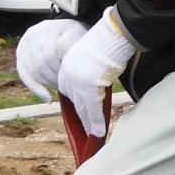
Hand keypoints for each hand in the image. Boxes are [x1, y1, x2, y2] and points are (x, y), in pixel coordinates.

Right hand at [16, 16, 85, 100]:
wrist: (65, 31)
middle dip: (54, 78)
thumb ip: (71, 44)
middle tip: (67, 85)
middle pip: (40, 64)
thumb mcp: (79, 36)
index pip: (49, 54)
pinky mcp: (20, 55)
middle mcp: (32, 34)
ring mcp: (24, 45)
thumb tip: (61, 53)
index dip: (60, 69)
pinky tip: (48, 98)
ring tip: (61, 86)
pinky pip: (25, 75)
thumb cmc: (76, 36)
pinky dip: (36, 88)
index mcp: (47, 28)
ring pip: (32, 71)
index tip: (71, 76)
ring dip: (48, 83)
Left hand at [56, 9, 136, 136]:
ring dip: (90, 125)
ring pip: (84, 110)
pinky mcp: (89, 89)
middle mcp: (69, 79)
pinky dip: (97, 123)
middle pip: (77, 104)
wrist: (108, 38)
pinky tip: (99, 132)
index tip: (82, 117)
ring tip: (94, 136)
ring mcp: (78, 85)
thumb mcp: (89, 56)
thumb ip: (88, 70)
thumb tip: (97, 82)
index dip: (78, 107)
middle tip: (86, 132)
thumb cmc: (104, 44)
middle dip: (83, 119)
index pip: (70, 94)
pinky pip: (93, 110)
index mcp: (66, 70)